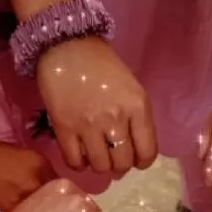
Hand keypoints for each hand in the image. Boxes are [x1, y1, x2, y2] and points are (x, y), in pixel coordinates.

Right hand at [37, 37, 156, 173]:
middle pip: (122, 163)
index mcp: (137, 106)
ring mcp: (88, 125)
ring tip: (96, 155)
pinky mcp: (64, 128)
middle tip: (113, 158)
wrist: (66, 45)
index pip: (147, 151)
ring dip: (100, 166)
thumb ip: (137, 118)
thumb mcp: (131, 87)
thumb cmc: (102, 65)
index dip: (142, 162)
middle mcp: (115, 119)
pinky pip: (75, 161)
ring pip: (100, 166)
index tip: (136, 160)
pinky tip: (81, 156)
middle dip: (120, 166)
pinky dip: (79, 164)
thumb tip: (132, 151)